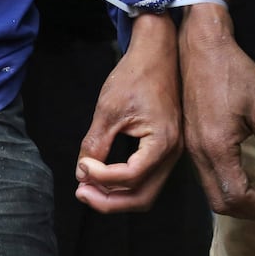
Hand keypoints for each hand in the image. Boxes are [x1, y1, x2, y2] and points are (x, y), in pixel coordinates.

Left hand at [75, 13, 182, 213]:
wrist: (157, 54)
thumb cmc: (135, 76)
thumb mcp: (108, 110)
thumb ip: (95, 144)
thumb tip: (82, 173)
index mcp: (162, 143)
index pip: (130, 178)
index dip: (101, 177)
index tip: (81, 166)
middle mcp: (172, 154)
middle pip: (141, 198)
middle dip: (108, 201)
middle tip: (81, 192)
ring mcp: (172, 153)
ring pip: (144, 193)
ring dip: (115, 197)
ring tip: (88, 187)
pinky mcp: (165, 150)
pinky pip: (146, 180)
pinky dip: (124, 185)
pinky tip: (103, 177)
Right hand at [179, 4, 254, 219]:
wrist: (201, 49)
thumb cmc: (234, 72)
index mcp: (217, 147)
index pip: (237, 195)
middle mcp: (199, 153)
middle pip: (220, 202)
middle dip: (248, 211)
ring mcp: (191, 148)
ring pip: (211, 191)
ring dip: (237, 199)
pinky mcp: (190, 141)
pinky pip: (206, 176)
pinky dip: (226, 185)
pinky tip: (244, 175)